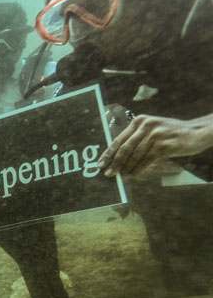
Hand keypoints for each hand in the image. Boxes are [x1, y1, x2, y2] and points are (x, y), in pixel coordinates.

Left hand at [97, 113, 212, 175]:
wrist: (197, 132)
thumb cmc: (172, 133)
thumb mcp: (152, 130)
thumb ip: (137, 139)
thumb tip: (117, 158)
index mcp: (140, 121)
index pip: (119, 139)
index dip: (109, 153)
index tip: (100, 164)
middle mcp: (146, 125)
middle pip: (125, 148)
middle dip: (114, 162)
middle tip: (107, 173)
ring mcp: (155, 134)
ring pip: (135, 155)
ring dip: (126, 168)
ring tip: (122, 177)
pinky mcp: (164, 145)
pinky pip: (147, 160)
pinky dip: (138, 169)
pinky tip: (134, 175)